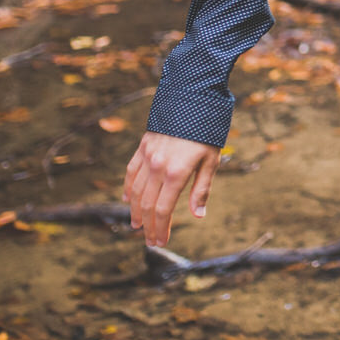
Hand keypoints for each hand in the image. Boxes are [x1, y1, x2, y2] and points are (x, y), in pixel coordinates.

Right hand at [123, 131, 220, 247]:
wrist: (193, 98)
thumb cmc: (207, 131)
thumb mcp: (211, 160)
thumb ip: (202, 189)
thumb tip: (198, 215)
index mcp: (176, 173)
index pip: (163, 209)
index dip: (160, 228)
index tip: (160, 241)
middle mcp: (157, 166)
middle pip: (147, 204)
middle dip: (147, 225)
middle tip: (149, 240)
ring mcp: (147, 156)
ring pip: (135, 190)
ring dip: (135, 210)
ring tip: (137, 225)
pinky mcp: (143, 146)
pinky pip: (131, 172)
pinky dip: (128, 188)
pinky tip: (127, 199)